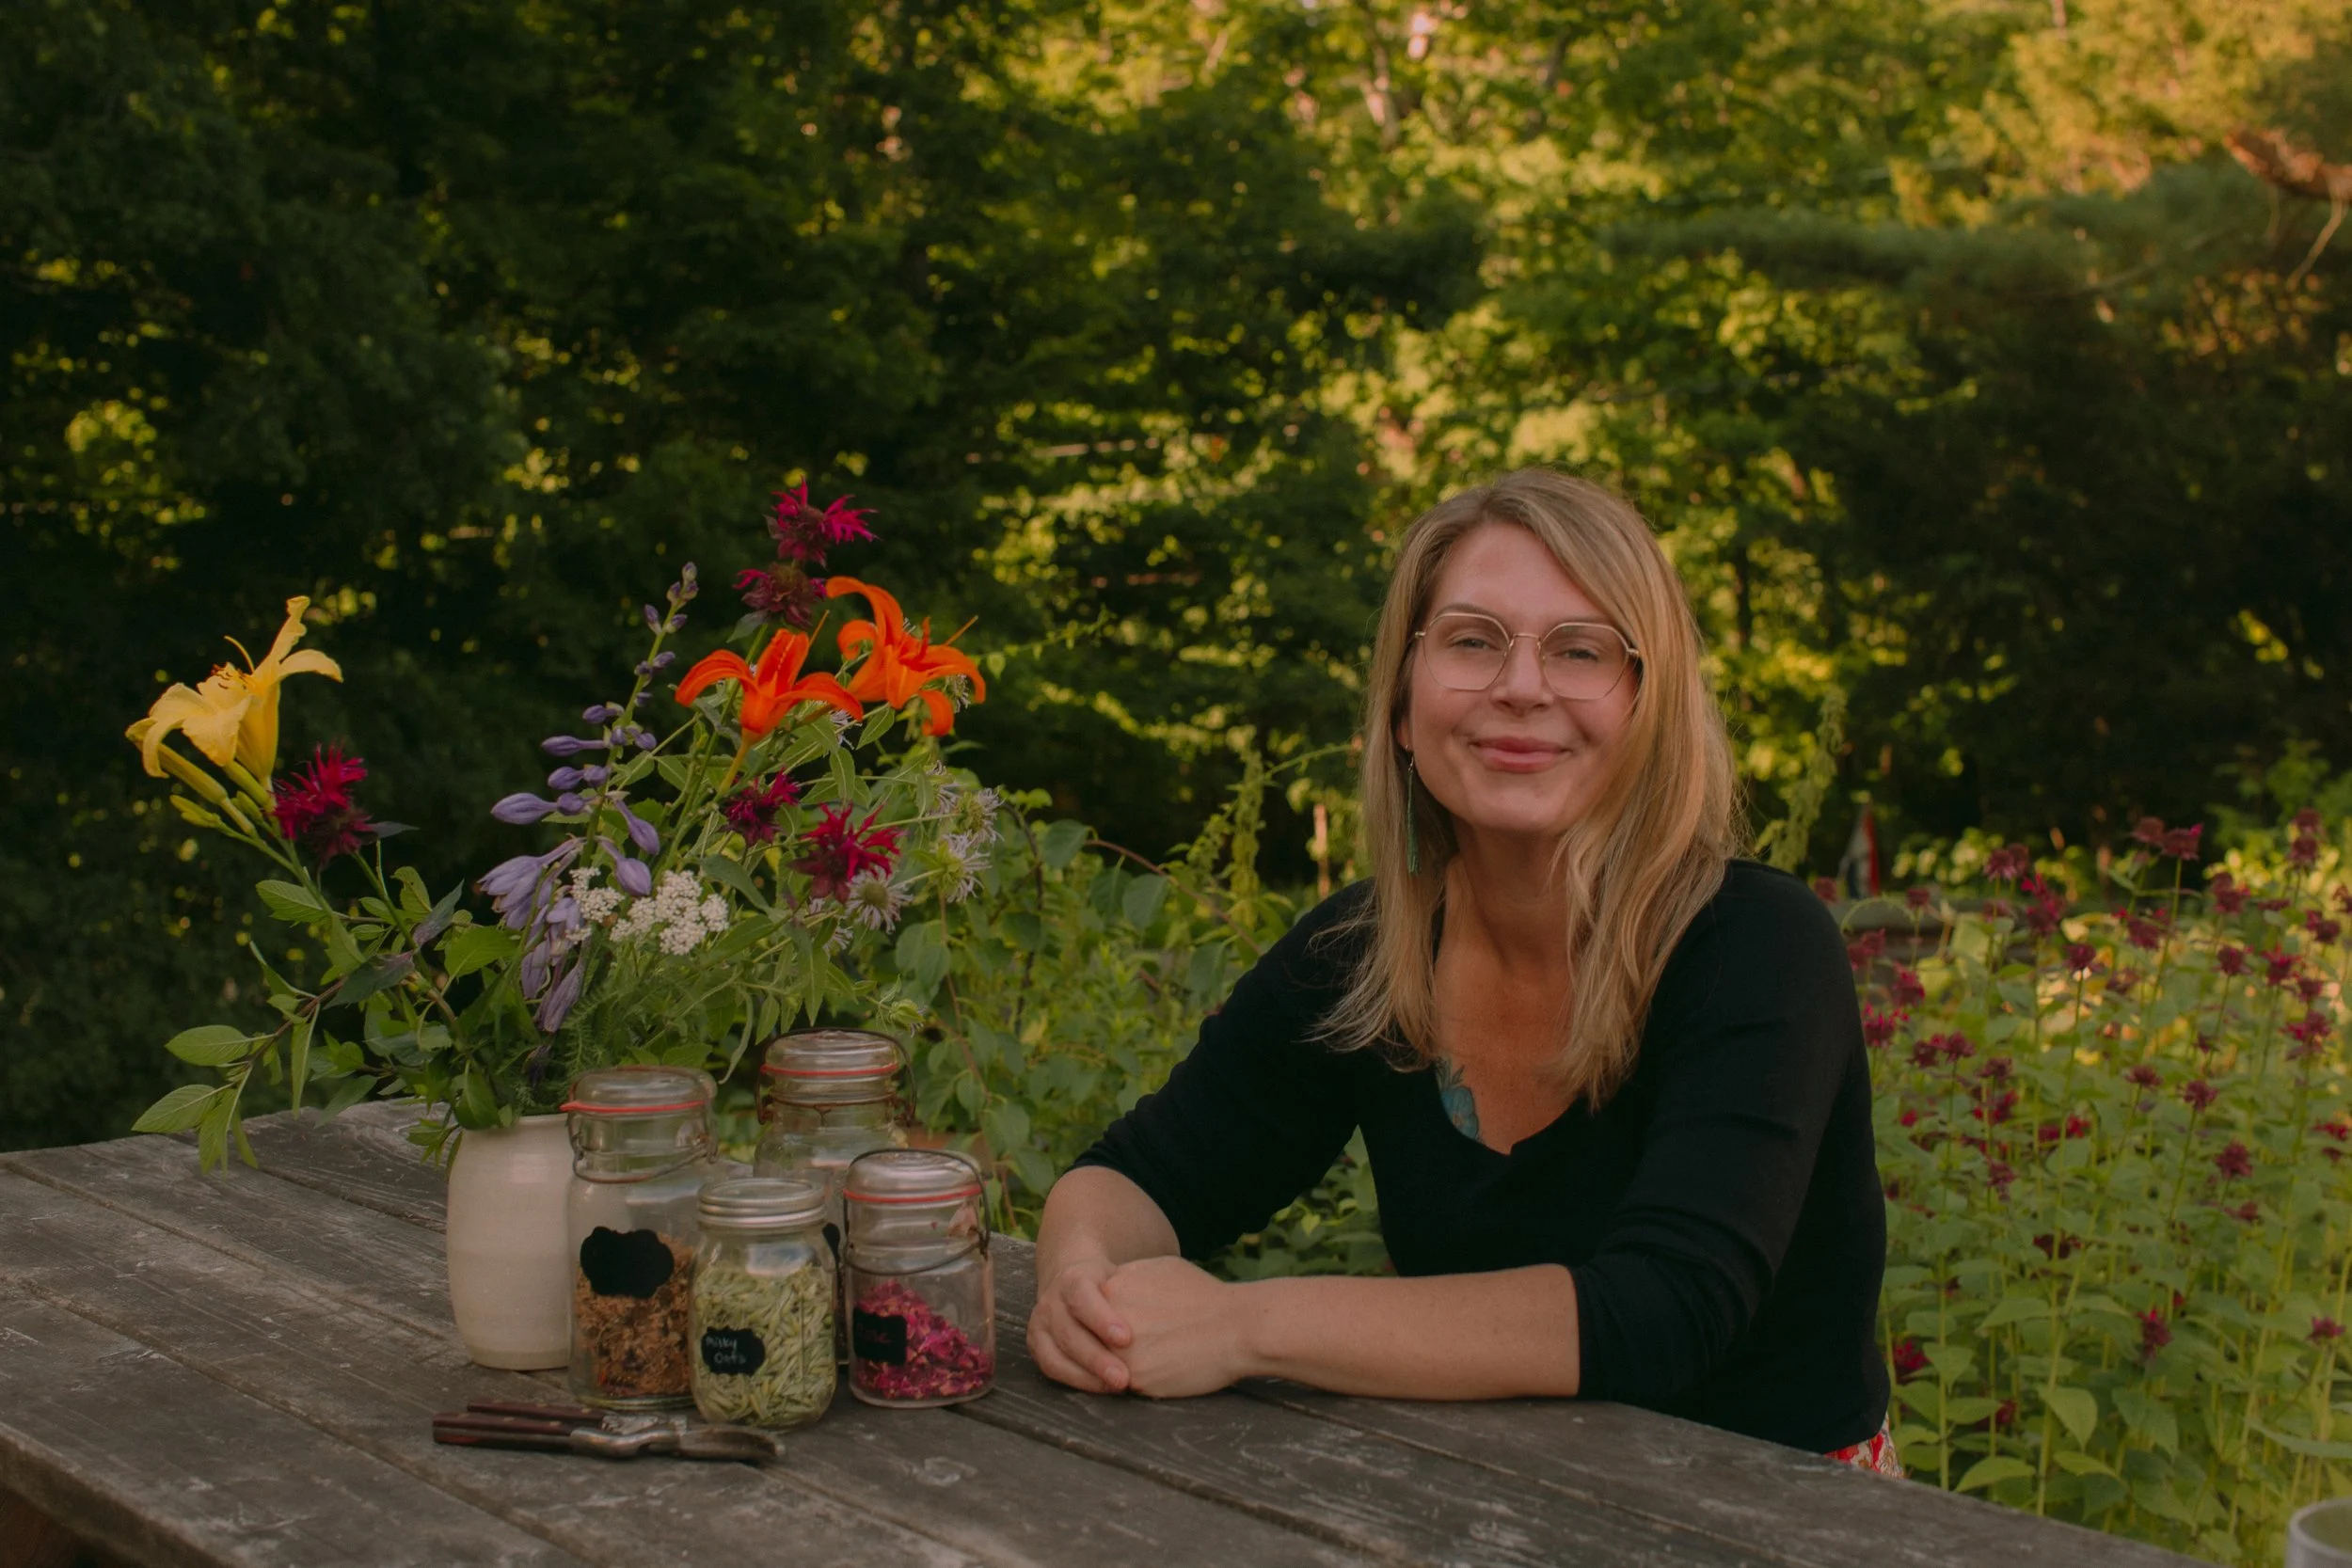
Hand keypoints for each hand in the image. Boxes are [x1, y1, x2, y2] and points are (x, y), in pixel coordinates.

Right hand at [1028, 1253, 1134, 1392]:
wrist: (1077, 1282)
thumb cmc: (1112, 1285)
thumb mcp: (1123, 1277)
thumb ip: (1137, 1291)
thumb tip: (1169, 1308)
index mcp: (1073, 1278)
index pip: (1082, 1296)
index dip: (1102, 1318)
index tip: (1126, 1339)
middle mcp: (1051, 1301)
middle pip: (1069, 1332)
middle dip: (1096, 1357)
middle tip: (1124, 1378)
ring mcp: (1041, 1324)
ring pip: (1057, 1354)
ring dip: (1087, 1374)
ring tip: (1117, 1388)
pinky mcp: (1037, 1345)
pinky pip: (1051, 1367)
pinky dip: (1076, 1380)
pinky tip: (1102, 1388)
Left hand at [1101, 1255, 1251, 1398]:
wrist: (1239, 1327)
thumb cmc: (1206, 1296)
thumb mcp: (1162, 1269)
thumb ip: (1130, 1278)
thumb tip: (1113, 1286)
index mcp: (1112, 1287)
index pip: (1093, 1309)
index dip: (1111, 1319)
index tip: (1131, 1324)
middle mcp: (1107, 1319)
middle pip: (1094, 1337)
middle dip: (1110, 1343)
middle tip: (1142, 1343)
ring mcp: (1118, 1351)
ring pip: (1106, 1363)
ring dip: (1121, 1364)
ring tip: (1155, 1357)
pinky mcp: (1135, 1379)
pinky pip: (1127, 1382)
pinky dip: (1140, 1380)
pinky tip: (1163, 1370)